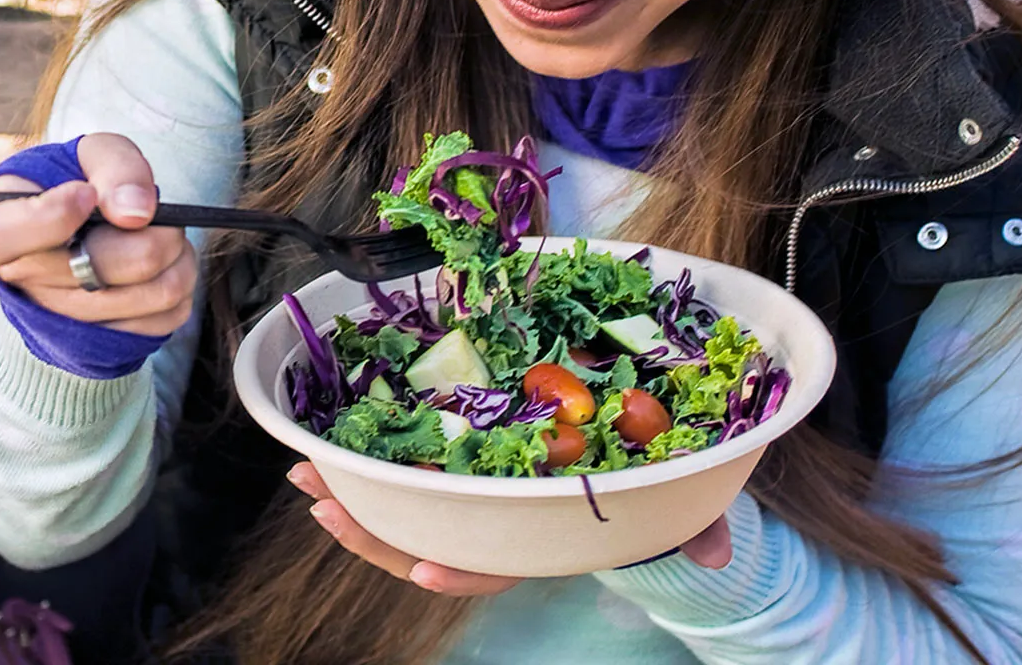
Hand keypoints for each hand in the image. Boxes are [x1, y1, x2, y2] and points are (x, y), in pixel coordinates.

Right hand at [0, 133, 196, 335]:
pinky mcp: (100, 343)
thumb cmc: (78, 181)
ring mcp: (59, 318)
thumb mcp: (90, 155)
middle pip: (102, 267)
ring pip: (148, 295)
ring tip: (168, 236)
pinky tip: (167, 266)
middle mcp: (20, 281)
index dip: (52, 217)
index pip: (3, 238)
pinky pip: (163, 320)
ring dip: (176, 258)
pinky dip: (180, 286)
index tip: (86, 193)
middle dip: (154, 233)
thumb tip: (137, 212)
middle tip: (163, 216)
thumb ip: (113, 168)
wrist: (80, 225)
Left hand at [287, 462, 733, 592]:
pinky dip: (367, 462)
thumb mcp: (674, 508)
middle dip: (371, 531)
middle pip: (427, 542)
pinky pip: (405, 470)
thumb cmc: (645, 493)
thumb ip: (694, 529)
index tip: (420, 571)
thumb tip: (717, 552)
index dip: (459, 573)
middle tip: (322, 504)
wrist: (630, 464)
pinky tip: (329, 448)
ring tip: (304, 476)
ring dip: (350, 496)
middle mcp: (496, 525)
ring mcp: (470, 498)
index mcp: (539, 539)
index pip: (496, 567)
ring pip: (403, 513)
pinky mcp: (456, 462)